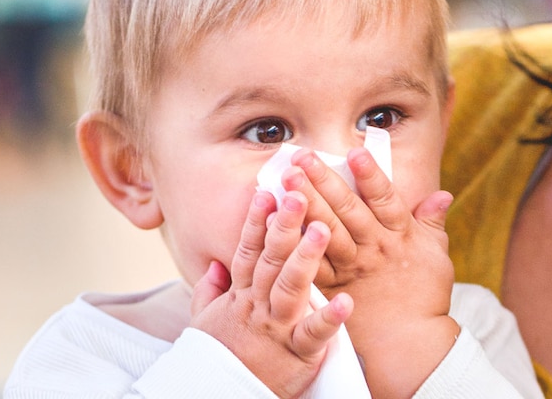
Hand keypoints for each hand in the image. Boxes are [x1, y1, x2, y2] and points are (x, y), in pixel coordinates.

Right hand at [190, 190, 353, 397]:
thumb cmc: (219, 359)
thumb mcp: (204, 321)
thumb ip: (211, 290)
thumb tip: (217, 264)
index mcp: (241, 296)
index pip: (249, 251)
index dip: (256, 221)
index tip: (265, 192)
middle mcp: (258, 306)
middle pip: (270, 260)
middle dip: (284, 227)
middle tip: (297, 195)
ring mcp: (277, 329)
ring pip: (290, 288)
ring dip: (305, 258)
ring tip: (321, 230)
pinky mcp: (298, 355)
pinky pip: (314, 335)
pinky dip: (329, 319)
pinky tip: (346, 301)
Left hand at [284, 148, 459, 397]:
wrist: (409, 345)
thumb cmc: (425, 297)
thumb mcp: (437, 255)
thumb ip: (433, 222)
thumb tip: (442, 194)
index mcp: (399, 235)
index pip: (384, 198)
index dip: (370, 175)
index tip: (354, 151)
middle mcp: (373, 248)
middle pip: (347, 209)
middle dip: (323, 180)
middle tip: (301, 157)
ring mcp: (350, 268)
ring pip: (324, 231)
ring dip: (304, 203)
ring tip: (285, 180)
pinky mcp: (331, 288)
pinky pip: (310, 262)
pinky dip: (293, 243)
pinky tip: (275, 224)